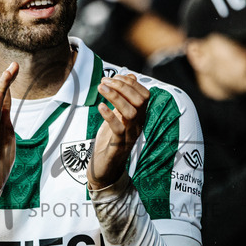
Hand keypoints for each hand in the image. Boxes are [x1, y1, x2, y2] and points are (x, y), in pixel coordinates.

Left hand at [87, 74, 149, 189]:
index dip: (131, 83)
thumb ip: (123, 98)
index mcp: (139, 117)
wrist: (104, 169)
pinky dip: (110, 116)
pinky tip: (100, 107)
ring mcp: (129, 136)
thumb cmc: (110, 140)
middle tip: (104, 81)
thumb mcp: (117, 116)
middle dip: (122, 87)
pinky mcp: (118, 146)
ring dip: (115, 97)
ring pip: (131, 113)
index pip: (144, 95)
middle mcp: (138, 125)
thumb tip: (130, 76)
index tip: (114, 77)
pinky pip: (118, 129)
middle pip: (139, 101)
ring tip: (101, 88)